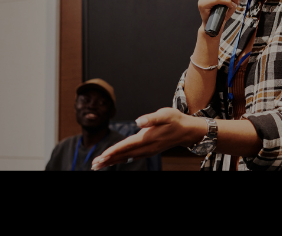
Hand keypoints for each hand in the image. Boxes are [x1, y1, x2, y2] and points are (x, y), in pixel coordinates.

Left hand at [91, 108, 206, 169]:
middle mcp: (146, 147)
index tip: (102, 156)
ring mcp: (147, 151)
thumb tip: (138, 121)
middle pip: (124, 155)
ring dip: (112, 161)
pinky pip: (131, 157)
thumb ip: (151, 118)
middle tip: (94, 165)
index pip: (127, 146)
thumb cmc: (175, 120)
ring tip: (99, 165)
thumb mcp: (165, 114)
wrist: (187, 131)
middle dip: (108, 160)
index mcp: (147, 138)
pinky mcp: (148, 151)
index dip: (114, 151)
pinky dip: (121, 159)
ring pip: (126, 158)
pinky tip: (114, 160)